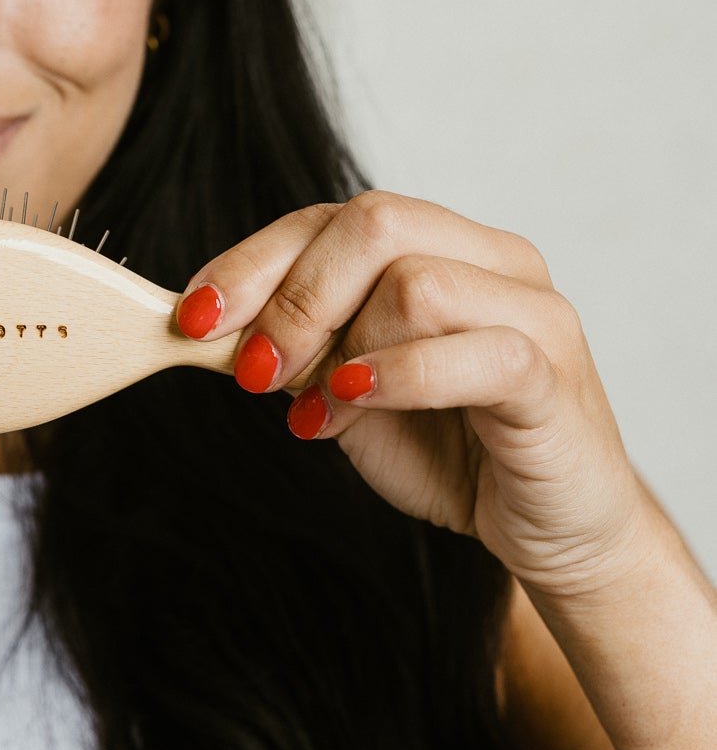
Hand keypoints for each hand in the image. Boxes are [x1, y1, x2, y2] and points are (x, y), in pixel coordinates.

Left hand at [177, 191, 650, 599]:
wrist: (553, 531)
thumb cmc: (454, 452)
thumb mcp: (350, 394)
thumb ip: (299, 351)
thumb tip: (214, 327)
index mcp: (446, 246)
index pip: (335, 218)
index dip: (253, 260)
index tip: (193, 316)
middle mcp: (496, 260)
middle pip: (374, 223)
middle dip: (292, 296)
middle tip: (253, 369)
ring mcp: (534, 312)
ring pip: (415, 282)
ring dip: (344, 347)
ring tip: (321, 408)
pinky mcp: (555, 376)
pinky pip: (474, 353)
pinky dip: (399, 376)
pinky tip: (354, 400)